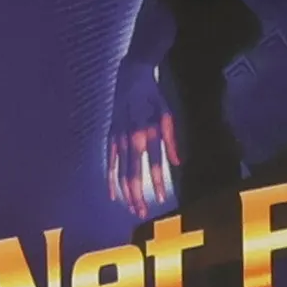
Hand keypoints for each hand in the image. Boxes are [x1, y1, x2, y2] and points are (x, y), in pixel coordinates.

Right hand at [108, 58, 181, 220]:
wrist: (130, 75)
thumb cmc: (152, 95)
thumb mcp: (167, 113)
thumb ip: (171, 139)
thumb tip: (177, 163)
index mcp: (147, 131)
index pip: (153, 163)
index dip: (157, 182)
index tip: (162, 198)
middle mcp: (131, 138)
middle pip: (133, 172)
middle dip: (138, 194)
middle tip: (142, 212)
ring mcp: (118, 138)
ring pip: (120, 171)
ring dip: (126, 191)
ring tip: (132, 207)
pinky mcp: (110, 136)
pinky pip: (109, 161)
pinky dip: (111, 178)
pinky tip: (113, 193)